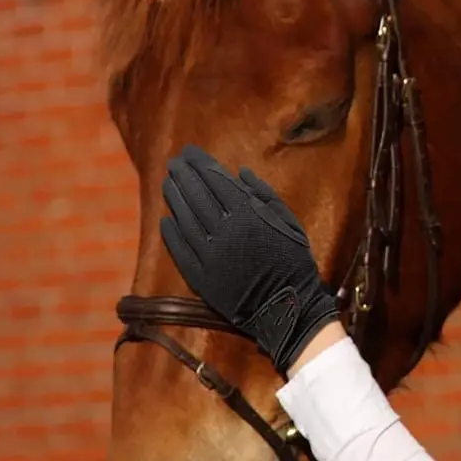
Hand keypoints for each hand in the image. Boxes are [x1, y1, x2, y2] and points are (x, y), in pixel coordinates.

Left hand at [160, 145, 340, 374]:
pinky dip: (172, 233)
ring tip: (167, 183)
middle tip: (173, 162)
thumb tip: (240, 172)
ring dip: (174, 198)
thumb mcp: (289, 222)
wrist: (289, 308)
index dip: (200, 164)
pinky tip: (166, 219)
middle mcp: (225, 231)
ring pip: (184, 219)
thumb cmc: (294, 261)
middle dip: (183, 175)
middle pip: (196, 195)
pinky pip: (181, 250)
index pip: (216, 180)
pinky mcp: (201, 277)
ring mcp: (210, 255)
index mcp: (248, 214)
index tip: (190, 152)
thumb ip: (264, 195)